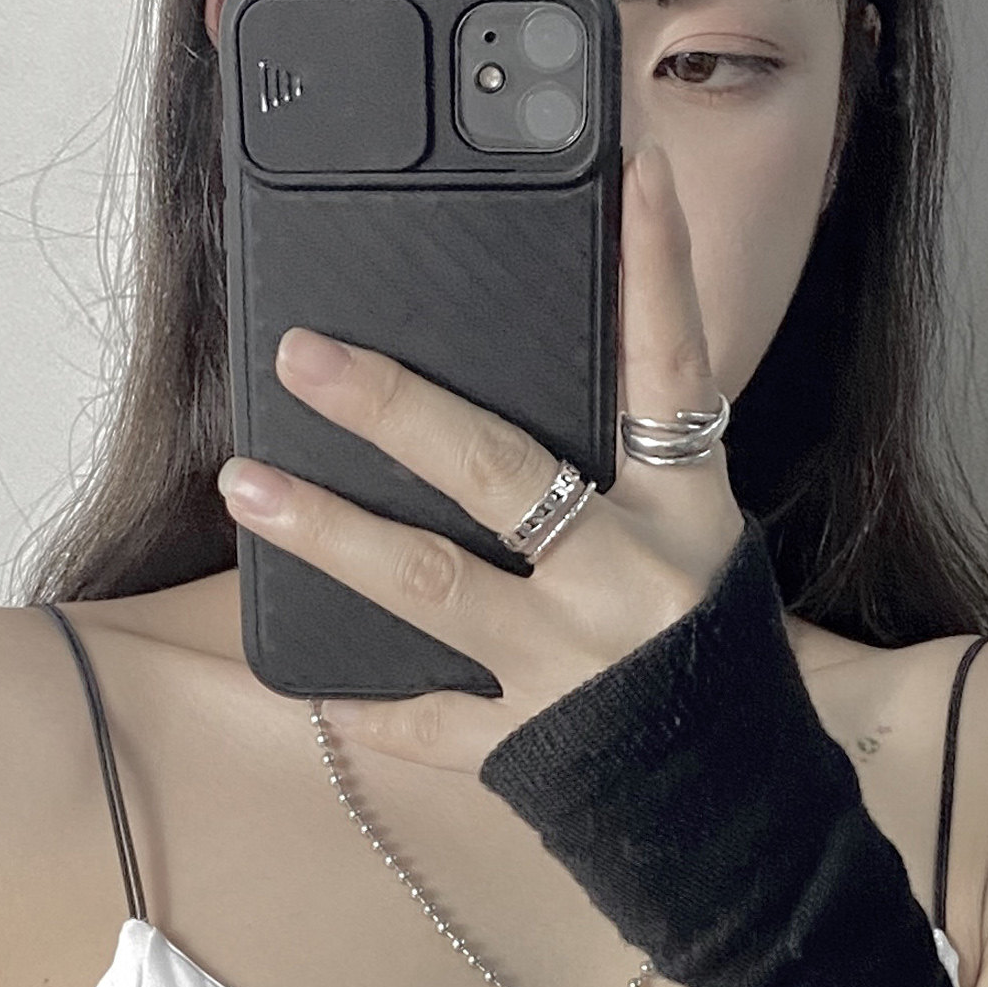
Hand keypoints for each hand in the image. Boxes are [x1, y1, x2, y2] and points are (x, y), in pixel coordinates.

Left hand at [217, 136, 750, 771]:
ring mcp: (568, 664)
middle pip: (499, 472)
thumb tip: (537, 385)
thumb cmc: (713, 661)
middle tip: (305, 354)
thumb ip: (637, 476)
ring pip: (430, 584)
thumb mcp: (702, 548)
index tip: (630, 172)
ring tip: (247, 484)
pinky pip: (426, 718)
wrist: (740, 814)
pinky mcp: (526, 744)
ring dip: (329, 533)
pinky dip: (365, 705)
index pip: (672, 368)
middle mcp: (625, 579)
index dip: (656, 269)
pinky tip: (302, 684)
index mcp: (685, 515)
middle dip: (394, 407)